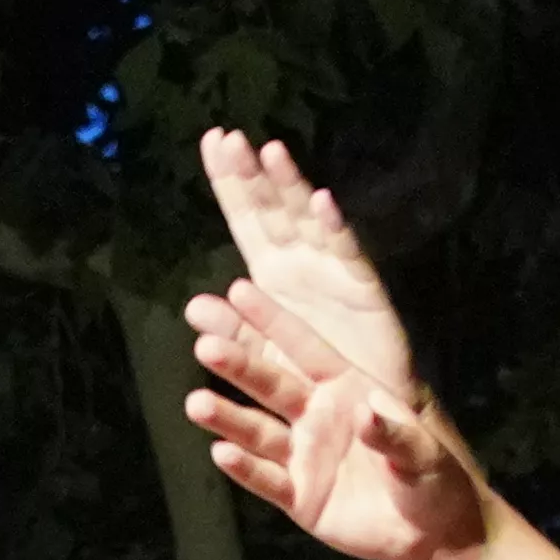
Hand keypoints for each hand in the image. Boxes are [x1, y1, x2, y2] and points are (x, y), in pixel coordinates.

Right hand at [178, 282, 495, 559]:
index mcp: (347, 390)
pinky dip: (245, 469)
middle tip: (205, 346)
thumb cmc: (435, 480)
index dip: (273, 320)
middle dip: (239, 366)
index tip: (238, 290)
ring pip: (259, 433)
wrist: (433, 533)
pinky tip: (221, 453)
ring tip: (196, 404)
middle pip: (272, 385)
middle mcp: (318, 417)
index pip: (304, 348)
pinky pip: (267, 480)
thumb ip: (392, 433)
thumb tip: (363, 412)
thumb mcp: (423, 452)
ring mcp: (306, 457)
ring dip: (229, 418)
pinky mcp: (300, 497)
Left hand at [193, 127, 429, 423]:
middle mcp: (301, 265)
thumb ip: (231, 333)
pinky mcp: (365, 291)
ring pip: (307, 222)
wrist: (365, 421)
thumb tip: (195, 307)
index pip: (246, 218)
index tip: (212, 140)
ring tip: (272, 154)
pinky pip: (348, 256)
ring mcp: (334, 273)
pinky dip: (334, 229)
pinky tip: (321, 204)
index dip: (230, 182)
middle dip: (253, 175)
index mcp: (272, 274)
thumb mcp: (262, 359)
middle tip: (231, 139)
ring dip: (291, 188)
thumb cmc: (312, 384)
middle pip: (272, 210)